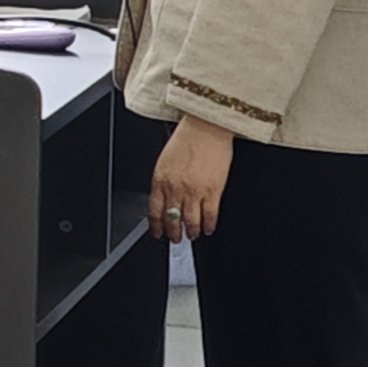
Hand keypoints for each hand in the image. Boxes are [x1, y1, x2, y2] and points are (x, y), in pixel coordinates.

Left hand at [148, 116, 235, 246]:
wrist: (206, 127)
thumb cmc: (187, 138)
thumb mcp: (165, 159)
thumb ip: (164, 180)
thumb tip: (164, 196)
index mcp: (160, 180)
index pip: (154, 211)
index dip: (156, 226)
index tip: (157, 233)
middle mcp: (175, 188)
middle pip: (172, 220)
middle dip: (173, 233)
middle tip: (175, 239)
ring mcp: (194, 191)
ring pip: (190, 222)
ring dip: (191, 232)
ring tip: (192, 235)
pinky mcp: (213, 191)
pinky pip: (210, 216)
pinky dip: (209, 226)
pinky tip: (209, 228)